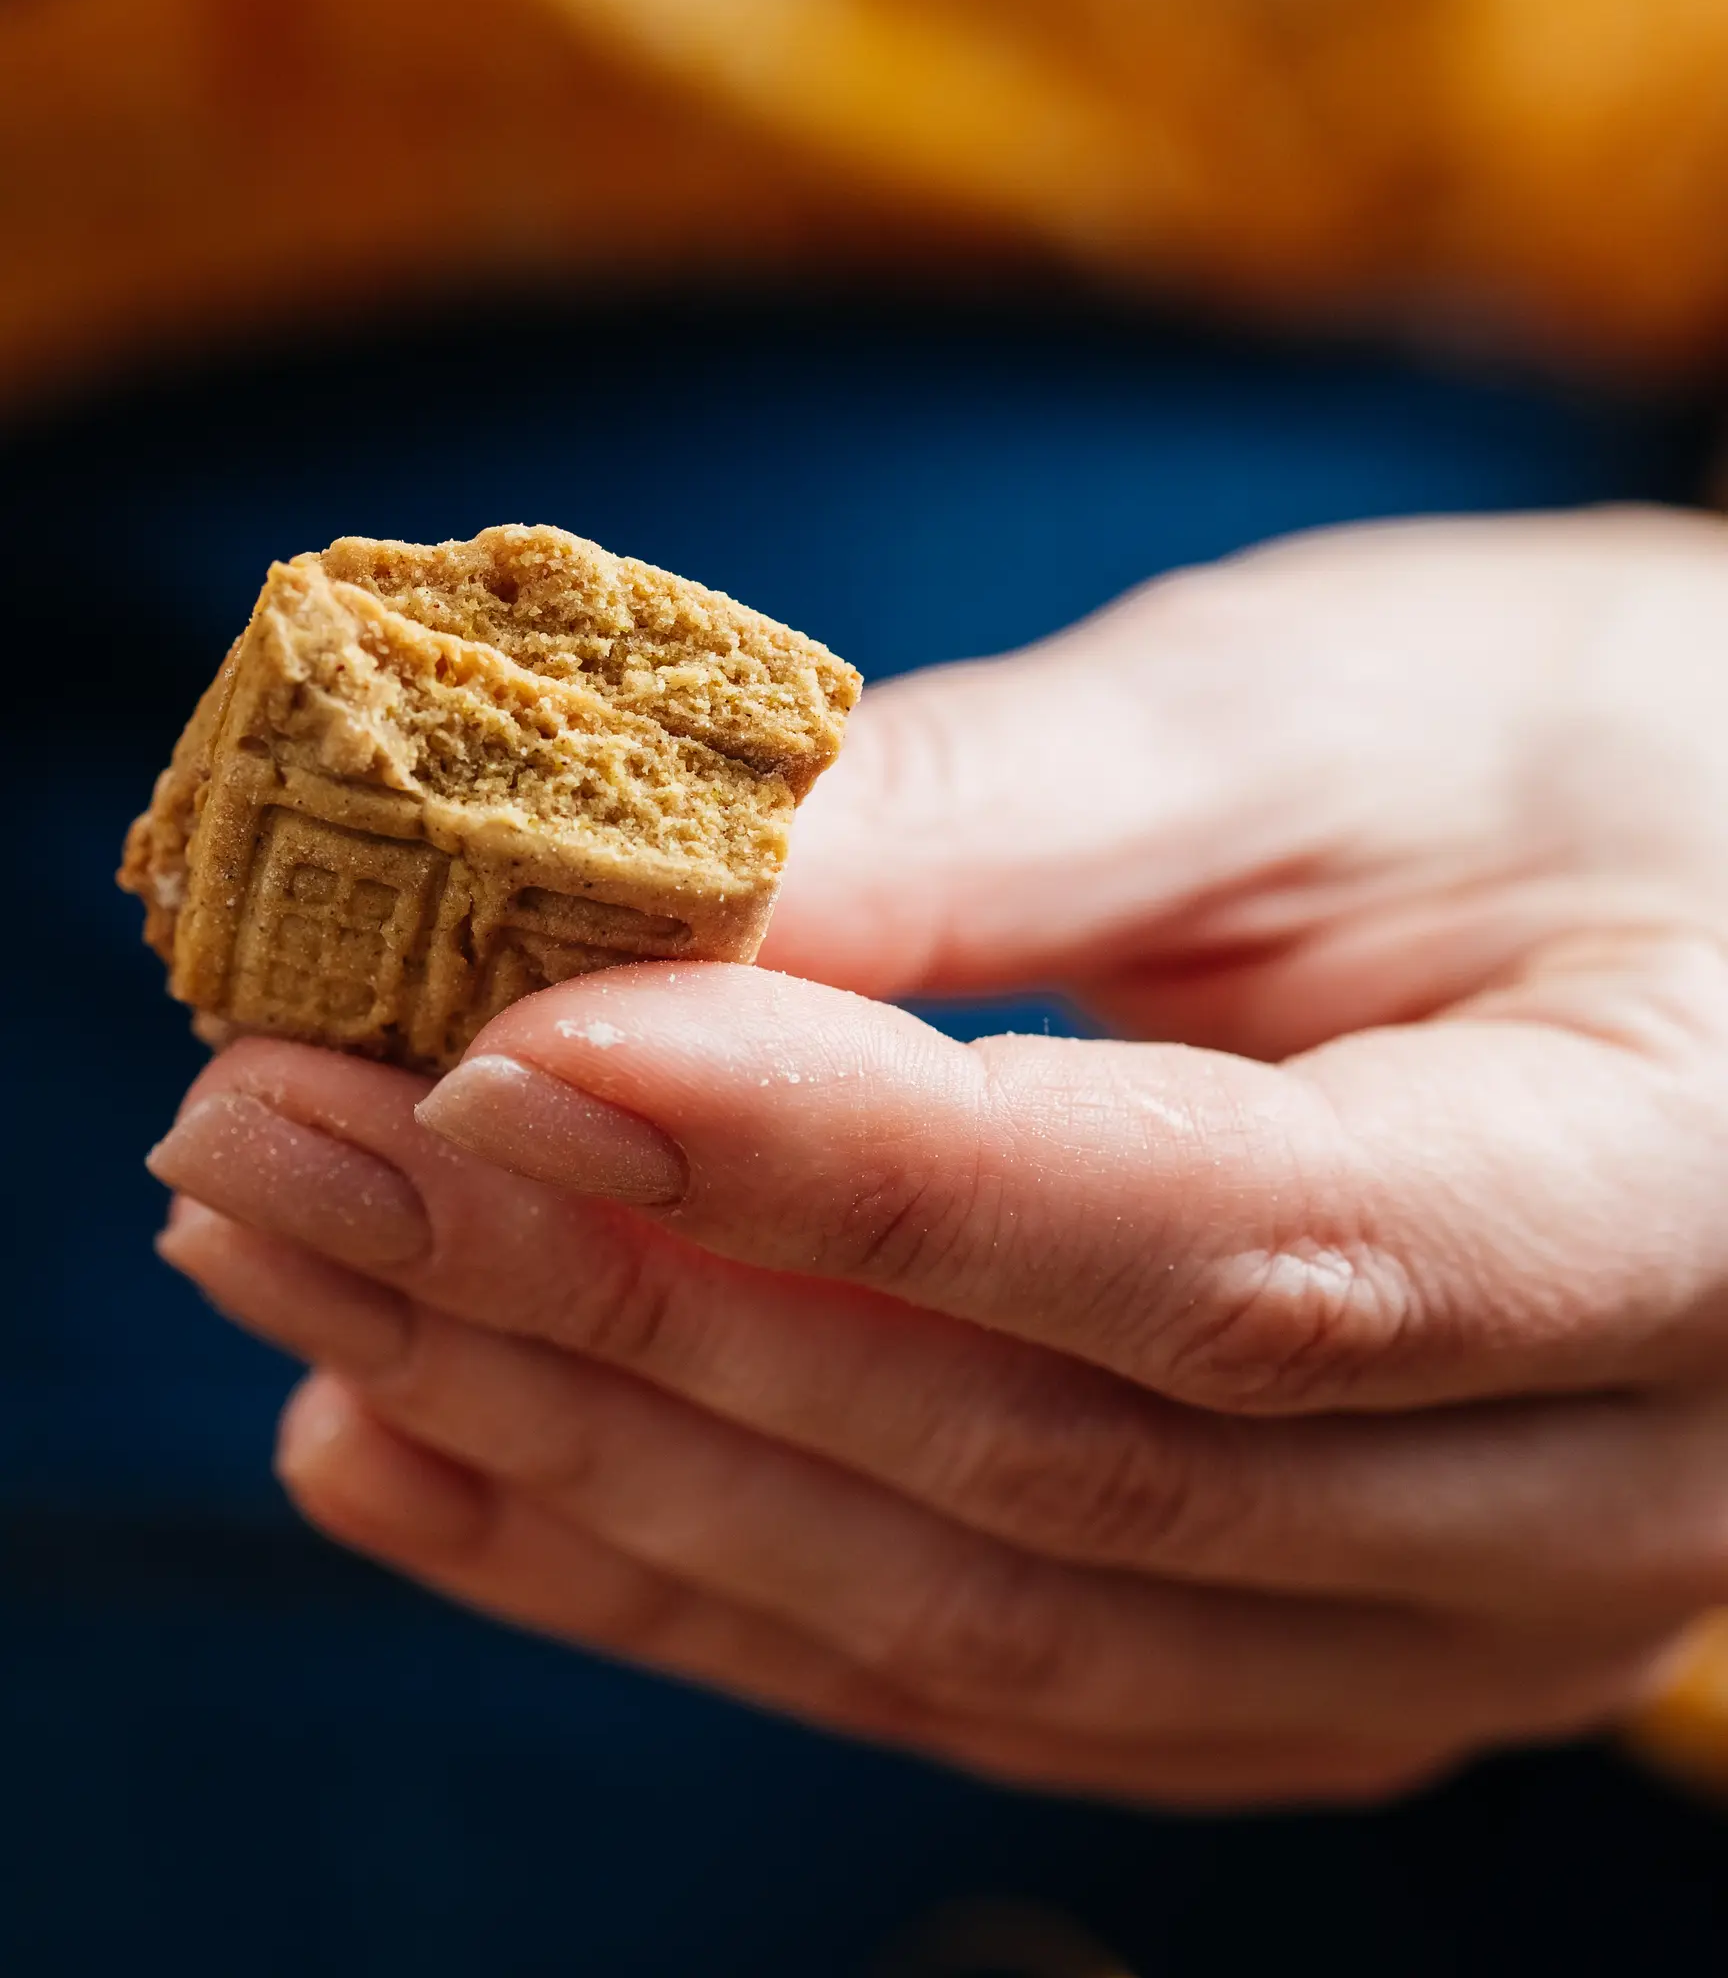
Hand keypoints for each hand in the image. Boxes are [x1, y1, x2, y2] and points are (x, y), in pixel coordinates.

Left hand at [148, 505, 1727, 1807]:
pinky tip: (434, 1451)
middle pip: (1043, 1474)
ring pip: (966, 1620)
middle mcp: (1574, 1493)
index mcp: (1669, 1207)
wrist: (1723, 898)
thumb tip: (638, 898)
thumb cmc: (1582, 751)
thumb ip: (1013, 814)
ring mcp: (1435, 1625)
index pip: (1220, 1250)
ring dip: (594, 1462)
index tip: (510, 1049)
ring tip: (300, 1287)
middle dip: (621, 1312)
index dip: (842, 1167)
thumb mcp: (1338, 722)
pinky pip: (957, 1662)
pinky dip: (676, 1568)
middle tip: (282, 1144)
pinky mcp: (1295, 1650)